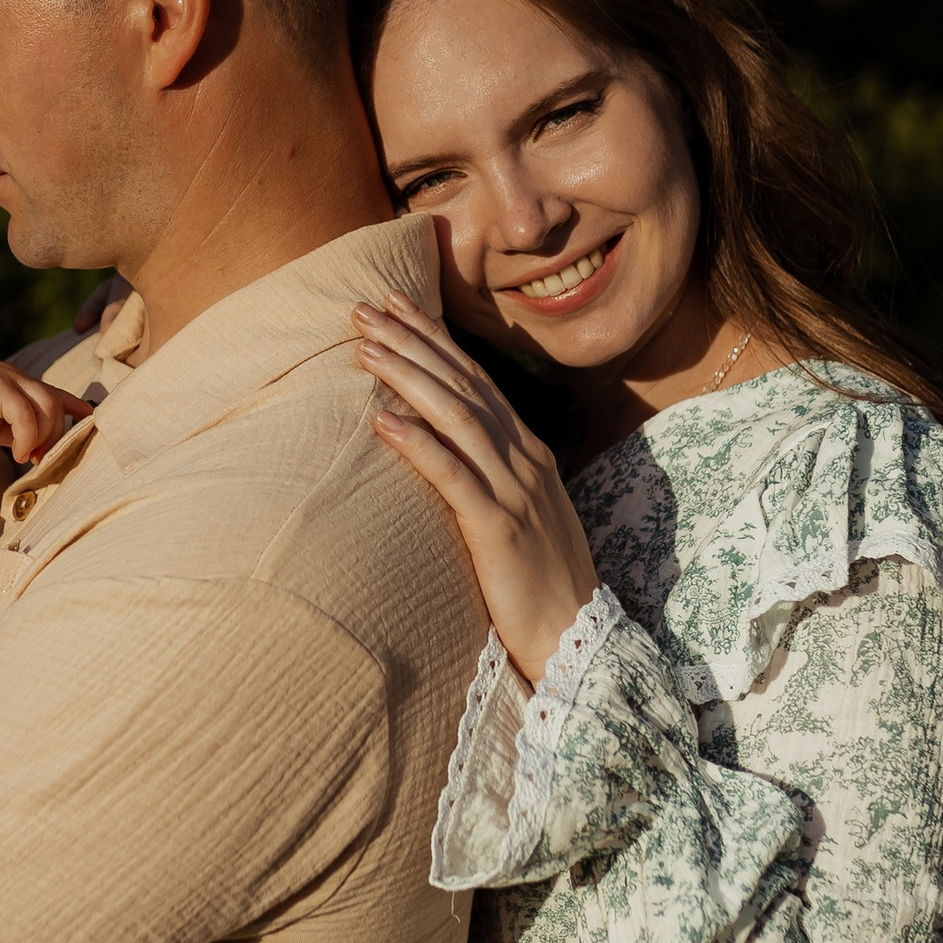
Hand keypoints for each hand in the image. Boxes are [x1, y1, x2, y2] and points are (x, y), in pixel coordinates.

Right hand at [0, 361, 85, 460]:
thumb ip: (16, 429)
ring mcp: (5, 377)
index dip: (74, 404)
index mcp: (13, 381)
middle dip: (55, 434)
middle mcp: (13, 374)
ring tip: (25, 457)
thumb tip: (38, 447)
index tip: (89, 418)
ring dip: (42, 438)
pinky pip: (26, 415)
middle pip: (55, 402)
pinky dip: (27, 439)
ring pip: (46, 407)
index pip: (52, 391)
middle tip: (38, 459)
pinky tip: (15, 454)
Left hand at [356, 298, 603, 685]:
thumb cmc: (539, 581)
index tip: (397, 304)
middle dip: (412, 341)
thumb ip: (493, 475)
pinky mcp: (498, 527)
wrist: (577, 638)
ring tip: (364, 347)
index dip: (435, 339)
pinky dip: (416, 442)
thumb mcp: (521, 513)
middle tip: (365, 307)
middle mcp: (524, 460)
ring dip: (408, 376)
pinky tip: (381, 419)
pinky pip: (451, 474)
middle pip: (462, 385)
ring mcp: (515, 490)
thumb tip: (452, 449)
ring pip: (456, 416)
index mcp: (529, 452)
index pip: (476, 379)